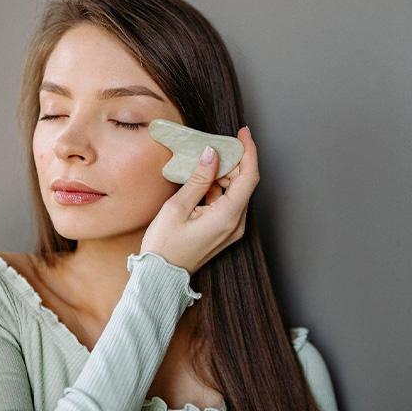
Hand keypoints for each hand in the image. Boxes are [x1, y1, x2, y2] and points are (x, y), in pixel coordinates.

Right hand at [140, 126, 258, 274]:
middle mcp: (236, 223)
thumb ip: (199, 179)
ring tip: (201, 168)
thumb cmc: (165, 246)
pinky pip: (229, 204)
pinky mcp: (225, 232)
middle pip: (244, 183)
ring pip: (236, 192)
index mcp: (228, 216)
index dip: (248, 151)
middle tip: (211, 149)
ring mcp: (232, 229)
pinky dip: (218, 189)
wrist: (162, 277)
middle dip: (232, 162)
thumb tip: (211, 154)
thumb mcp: (177, 207)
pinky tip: (200, 185)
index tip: (243, 133)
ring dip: (223, 176)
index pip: (249, 177)